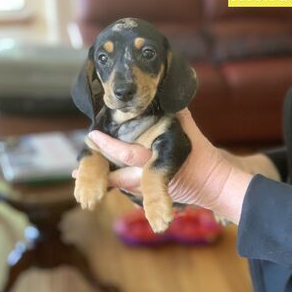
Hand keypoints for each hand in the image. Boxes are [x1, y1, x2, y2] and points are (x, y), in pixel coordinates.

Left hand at [74, 110, 252, 223]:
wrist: (215, 185)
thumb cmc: (204, 157)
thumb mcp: (190, 132)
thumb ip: (178, 115)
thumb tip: (168, 97)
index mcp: (156, 160)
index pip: (126, 153)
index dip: (107, 146)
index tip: (91, 136)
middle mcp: (149, 178)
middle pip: (116, 178)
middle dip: (97, 174)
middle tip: (76, 171)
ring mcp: (150, 189)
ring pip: (121, 185)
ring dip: (104, 181)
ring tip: (83, 179)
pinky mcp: (153, 195)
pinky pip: (130, 189)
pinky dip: (118, 184)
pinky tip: (107, 182)